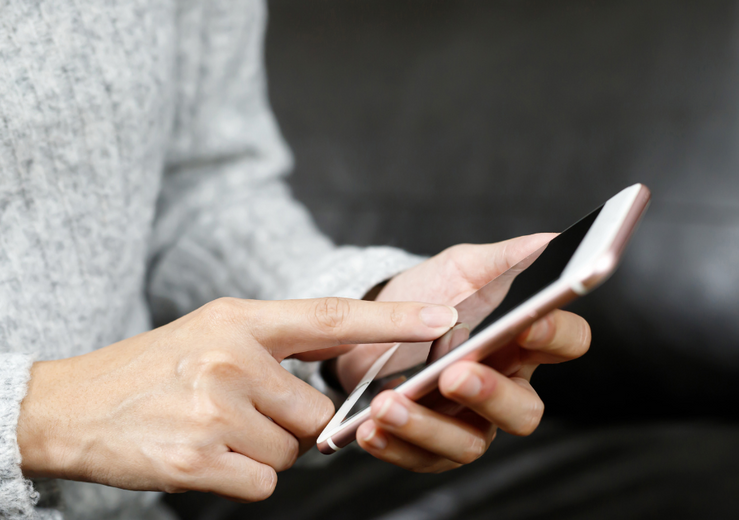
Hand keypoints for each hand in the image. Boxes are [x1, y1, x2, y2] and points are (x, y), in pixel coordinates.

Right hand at [16, 297, 457, 500]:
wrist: (72, 406)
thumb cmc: (156, 368)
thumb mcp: (216, 331)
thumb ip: (280, 347)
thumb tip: (340, 375)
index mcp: (241, 320)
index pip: (331, 315)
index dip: (392, 318)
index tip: (445, 317)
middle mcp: (231, 357)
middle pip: (317, 413)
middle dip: (294, 424)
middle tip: (243, 412)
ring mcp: (213, 408)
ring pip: (291, 452)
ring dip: (263, 451)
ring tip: (215, 429)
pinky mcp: (196, 459)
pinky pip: (263, 482)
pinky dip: (242, 477)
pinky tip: (204, 455)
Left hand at [338, 235, 591, 471]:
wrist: (372, 321)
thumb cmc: (429, 293)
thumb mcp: (463, 267)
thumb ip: (506, 258)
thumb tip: (551, 241)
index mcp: (522, 341)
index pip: (566, 342)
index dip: (555, 336)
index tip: (526, 325)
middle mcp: (504, 387)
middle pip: (524, 410)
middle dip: (490, 396)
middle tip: (453, 375)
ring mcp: (470, 422)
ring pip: (471, 444)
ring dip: (428, 428)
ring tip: (387, 404)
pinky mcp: (430, 445)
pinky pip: (421, 458)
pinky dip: (394, 447)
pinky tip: (368, 428)